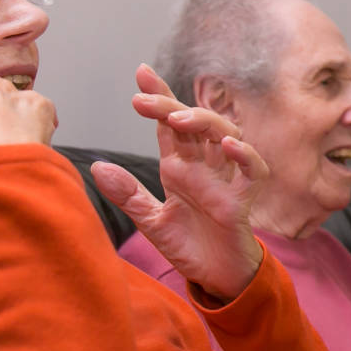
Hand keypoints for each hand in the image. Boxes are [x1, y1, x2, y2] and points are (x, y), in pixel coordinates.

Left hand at [90, 64, 266, 302]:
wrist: (216, 278)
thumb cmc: (189, 245)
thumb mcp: (150, 220)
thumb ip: (127, 194)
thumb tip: (97, 167)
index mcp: (180, 167)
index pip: (169, 126)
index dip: (160, 97)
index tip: (141, 72)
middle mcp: (204, 167)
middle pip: (194, 123)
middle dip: (171, 106)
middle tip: (142, 100)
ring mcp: (225, 180)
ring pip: (225, 134)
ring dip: (205, 122)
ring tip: (180, 120)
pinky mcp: (243, 200)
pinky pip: (252, 171)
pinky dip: (245, 155)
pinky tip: (228, 144)